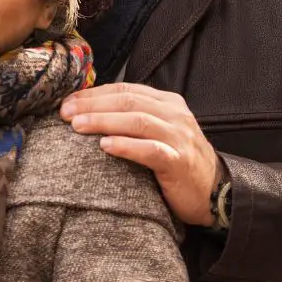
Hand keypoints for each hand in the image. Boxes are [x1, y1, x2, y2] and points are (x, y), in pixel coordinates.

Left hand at [60, 82, 219, 225]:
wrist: (216, 192)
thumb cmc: (178, 162)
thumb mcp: (160, 131)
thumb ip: (135, 118)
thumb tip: (90, 111)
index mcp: (167, 102)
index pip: (125, 90)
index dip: (94, 93)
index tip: (67, 101)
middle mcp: (175, 114)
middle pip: (128, 101)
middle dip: (92, 104)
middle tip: (65, 112)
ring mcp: (179, 136)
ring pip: (137, 120)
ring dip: (103, 121)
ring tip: (77, 126)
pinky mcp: (179, 161)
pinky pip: (150, 149)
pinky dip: (126, 146)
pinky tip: (105, 146)